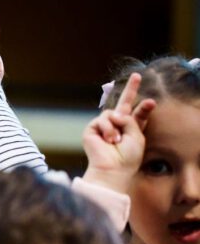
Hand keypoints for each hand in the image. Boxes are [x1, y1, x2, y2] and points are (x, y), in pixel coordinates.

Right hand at [82, 73, 155, 192]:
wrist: (112, 168)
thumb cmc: (127, 157)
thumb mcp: (137, 136)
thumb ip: (130, 119)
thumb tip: (113, 114)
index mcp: (131, 129)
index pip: (138, 114)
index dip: (144, 108)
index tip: (151, 102)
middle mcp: (117, 126)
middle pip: (123, 104)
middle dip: (130, 89)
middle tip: (137, 76)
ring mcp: (104, 127)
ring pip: (111, 113)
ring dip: (115, 126)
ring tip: (115, 140)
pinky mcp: (92, 129)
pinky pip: (101, 120)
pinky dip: (107, 129)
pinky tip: (108, 140)